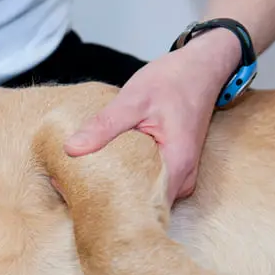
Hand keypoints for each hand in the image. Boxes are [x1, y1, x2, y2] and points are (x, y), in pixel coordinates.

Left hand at [64, 30, 240, 206]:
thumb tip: (72, 149)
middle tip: (73, 191)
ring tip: (84, 183)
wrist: (202, 68)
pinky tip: (104, 171)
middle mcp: (182, 179)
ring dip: (117, 190)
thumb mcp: (133, 99)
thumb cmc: (174, 80)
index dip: (110, 206)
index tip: (80, 201)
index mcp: (176, 166)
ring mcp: (179, 176)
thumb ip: (104, 126)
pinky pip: (148, 183)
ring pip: (144, 196)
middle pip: (141, 206)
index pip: (140, 206)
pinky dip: (127, 178)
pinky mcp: (173, 169)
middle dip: (108, 201)